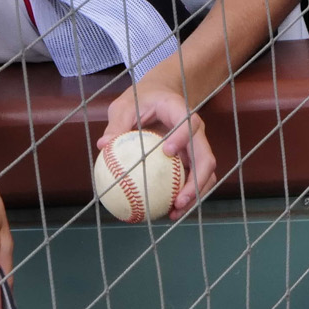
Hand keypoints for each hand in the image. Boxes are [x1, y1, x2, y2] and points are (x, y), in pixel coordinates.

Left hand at [100, 79, 212, 211]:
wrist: (160, 95)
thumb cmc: (140, 100)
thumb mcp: (124, 106)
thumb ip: (116, 124)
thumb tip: (103, 145)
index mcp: (181, 111)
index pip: (189, 123)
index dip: (182, 138)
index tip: (167, 152)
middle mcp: (195, 131)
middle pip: (206, 157)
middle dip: (197, 181)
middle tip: (178, 200)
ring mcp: (196, 147)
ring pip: (205, 173)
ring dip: (195, 195)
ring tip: (174, 212)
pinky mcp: (192, 159)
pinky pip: (193, 179)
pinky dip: (186, 196)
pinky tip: (168, 210)